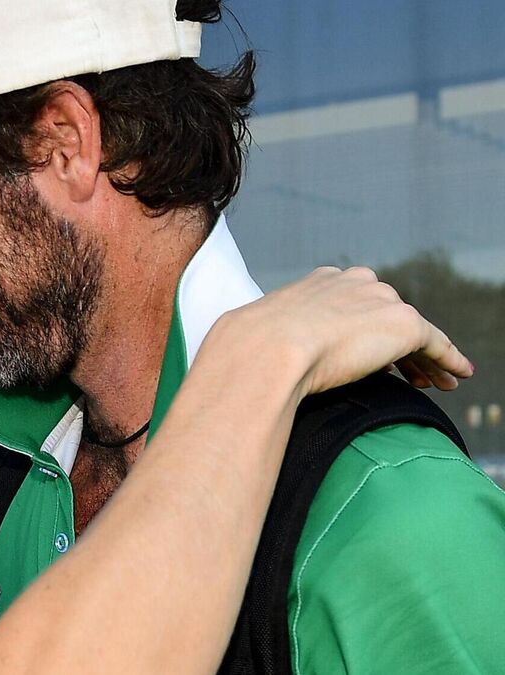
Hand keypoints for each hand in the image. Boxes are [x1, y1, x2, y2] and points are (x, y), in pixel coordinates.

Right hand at [211, 267, 471, 397]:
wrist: (265, 351)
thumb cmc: (250, 350)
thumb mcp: (257, 338)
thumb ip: (272, 344)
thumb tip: (251, 369)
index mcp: (319, 282)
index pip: (353, 302)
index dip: (363, 328)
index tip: (365, 352)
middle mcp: (353, 282)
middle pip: (387, 312)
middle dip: (397, 342)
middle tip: (405, 372)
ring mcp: (379, 300)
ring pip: (412, 331)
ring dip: (423, 357)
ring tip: (433, 382)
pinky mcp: (402, 324)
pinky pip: (435, 344)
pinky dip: (449, 360)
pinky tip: (457, 377)